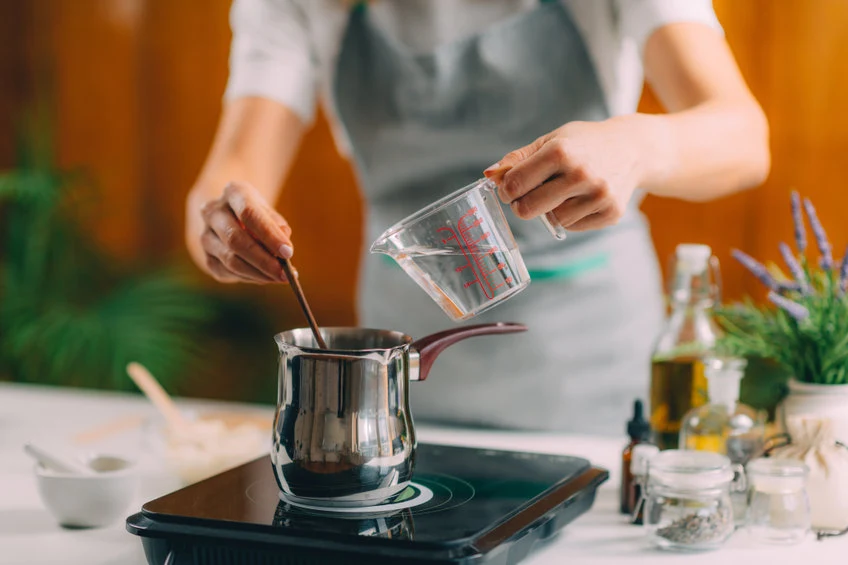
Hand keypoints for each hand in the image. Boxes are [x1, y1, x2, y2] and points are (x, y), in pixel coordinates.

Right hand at [191, 181, 293, 283]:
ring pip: (231, 260)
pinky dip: (251, 277)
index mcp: (233, 192)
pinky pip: (228, 272)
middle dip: (263, 260)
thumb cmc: (256, 214)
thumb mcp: (269, 212)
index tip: (288, 253)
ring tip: (280, 278)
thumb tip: (284, 250)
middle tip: (285, 274)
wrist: (228, 217)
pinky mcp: (206, 257)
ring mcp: (205, 235)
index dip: (269, 235)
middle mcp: (212, 212)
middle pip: (236, 240)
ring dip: (259, 273)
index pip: (249, 214)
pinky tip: (266, 277)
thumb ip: (278, 227)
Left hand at [484, 119, 645, 230]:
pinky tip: (582, 198)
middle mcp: (580, 174)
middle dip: (522, 205)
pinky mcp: (611, 213)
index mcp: (560, 152)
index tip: (510, 188)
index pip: (514, 185)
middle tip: (530, 195)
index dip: (506, 190)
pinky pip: (574, 227)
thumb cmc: (584, 143)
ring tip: (565, 191)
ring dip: (551, 210)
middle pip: (528, 209)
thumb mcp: (552, 140)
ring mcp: (598, 195)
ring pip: (553, 220)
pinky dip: (572, 216)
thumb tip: (489, 175)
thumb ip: (518, 158)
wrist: (633, 148)